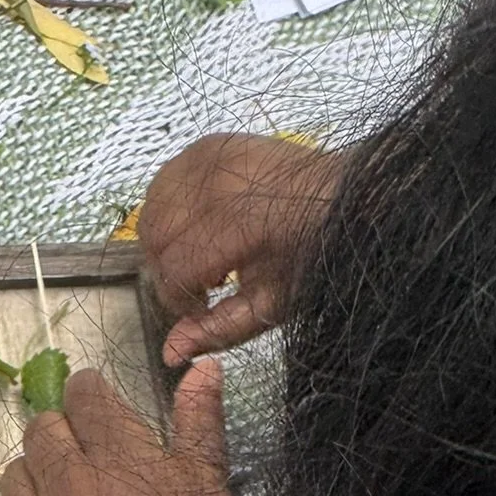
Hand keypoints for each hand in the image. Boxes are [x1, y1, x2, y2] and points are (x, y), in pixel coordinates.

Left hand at [0, 360, 241, 495]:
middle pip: (42, 429)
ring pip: (13, 476)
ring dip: (37, 479)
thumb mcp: (211, 493)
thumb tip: (202, 369)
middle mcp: (68, 487)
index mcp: (119, 460)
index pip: (85, 396)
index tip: (94, 404)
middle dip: (62, 433)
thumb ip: (200, 426)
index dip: (90, 394)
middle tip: (84, 458)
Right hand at [138, 132, 346, 366]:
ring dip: (163, 241)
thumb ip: (220, 329)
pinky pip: (162, 182)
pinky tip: (197, 226)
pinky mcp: (209, 143)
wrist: (345, 196)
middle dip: (168, 271)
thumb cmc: (313, 255)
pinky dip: (168, 210)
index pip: (176, 268)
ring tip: (200, 254)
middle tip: (201, 284)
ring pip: (150, 210)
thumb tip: (170, 353)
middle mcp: (220, 182)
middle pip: (155, 237)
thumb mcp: (273, 303)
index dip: (178, 299)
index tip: (199, 308)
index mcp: (243, 223)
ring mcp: (212, 156)